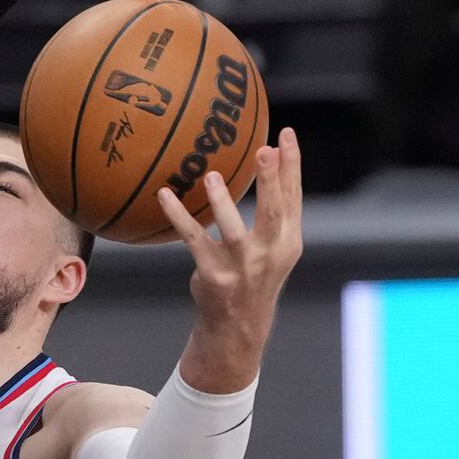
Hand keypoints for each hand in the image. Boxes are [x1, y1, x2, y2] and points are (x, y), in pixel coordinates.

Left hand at [162, 127, 304, 389]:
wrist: (238, 325)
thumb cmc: (254, 275)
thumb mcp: (274, 248)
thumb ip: (274, 212)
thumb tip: (267, 160)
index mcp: (288, 241)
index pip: (294, 197)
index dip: (292, 165)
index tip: (287, 134)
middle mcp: (269, 253)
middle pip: (274, 211)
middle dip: (271, 181)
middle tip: (265, 149)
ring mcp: (242, 266)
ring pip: (233, 229)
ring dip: (223, 202)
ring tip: (213, 176)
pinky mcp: (213, 274)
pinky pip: (193, 239)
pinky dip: (178, 215)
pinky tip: (164, 195)